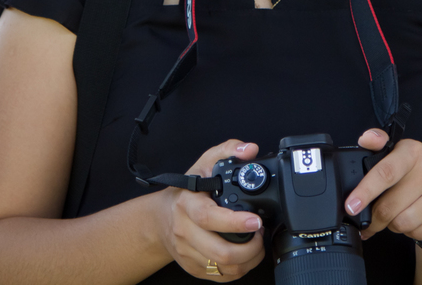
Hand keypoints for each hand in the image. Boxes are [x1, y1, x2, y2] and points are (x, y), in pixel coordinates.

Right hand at [155, 139, 265, 278]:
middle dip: (250, 247)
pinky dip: (239, 270)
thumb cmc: (188, 190)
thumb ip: (228, 150)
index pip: (209, 218)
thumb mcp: (205, 163)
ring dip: (248, 260)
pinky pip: (220, 276)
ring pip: (222, 267)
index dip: (234, 223)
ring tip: (257, 244)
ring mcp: (188, 252)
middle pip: (219, 251)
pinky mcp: (192, 267)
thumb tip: (249, 150)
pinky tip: (246, 256)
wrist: (161, 218)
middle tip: (260, 233)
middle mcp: (185, 231)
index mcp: (188, 205)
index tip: (255, 221)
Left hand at [344, 129, 421, 242]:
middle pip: (389, 206)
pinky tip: (414, 220)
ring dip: (393, 225)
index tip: (350, 206)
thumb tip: (366, 138)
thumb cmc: (413, 175)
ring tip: (398, 215)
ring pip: (402, 223)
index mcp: (413, 151)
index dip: (365, 190)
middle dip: (374, 218)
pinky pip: (417, 233)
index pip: (386, 172)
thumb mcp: (396, 156)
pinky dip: (410, 232)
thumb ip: (378, 147)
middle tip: (371, 219)